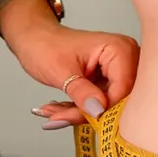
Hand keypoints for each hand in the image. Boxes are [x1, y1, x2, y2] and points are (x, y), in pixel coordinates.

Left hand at [0, 0, 139, 124]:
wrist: (34, 39)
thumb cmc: (45, 45)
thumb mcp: (61, 71)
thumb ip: (81, 92)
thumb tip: (98, 111)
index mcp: (118, 49)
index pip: (123, 88)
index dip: (103, 107)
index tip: (79, 116)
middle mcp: (123, 60)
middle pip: (115, 100)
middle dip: (85, 113)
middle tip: (59, 117)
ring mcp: (115, 73)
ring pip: (104, 107)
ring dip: (77, 114)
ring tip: (53, 112)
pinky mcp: (105, 84)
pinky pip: (96, 105)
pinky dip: (76, 110)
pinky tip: (58, 109)